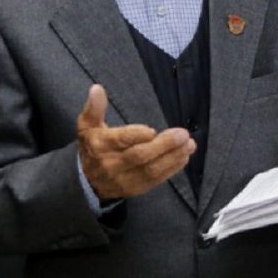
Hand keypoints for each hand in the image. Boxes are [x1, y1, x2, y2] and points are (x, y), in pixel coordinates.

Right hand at [77, 84, 195, 200]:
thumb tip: (96, 88)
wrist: (88, 180)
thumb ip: (94, 108)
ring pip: (151, 170)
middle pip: (139, 156)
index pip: (120, 141)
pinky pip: (156, 180)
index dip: (136, 136)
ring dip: (173, 157)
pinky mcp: (136, 189)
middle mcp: (111, 165)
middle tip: (183, 134)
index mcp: (100, 146)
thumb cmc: (93, 145)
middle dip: (163, 145)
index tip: (152, 130)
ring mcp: (124, 179)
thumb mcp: (87, 125)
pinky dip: (172, 169)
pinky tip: (184, 156)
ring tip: (189, 144)